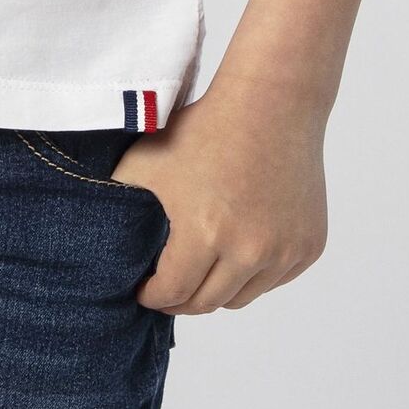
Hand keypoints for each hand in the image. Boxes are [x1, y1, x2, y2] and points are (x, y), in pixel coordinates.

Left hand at [109, 75, 328, 315]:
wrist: (271, 104)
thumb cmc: (205, 130)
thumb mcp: (147, 160)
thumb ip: (119, 201)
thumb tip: (100, 242)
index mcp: (205, 233)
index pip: (172, 294)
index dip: (151, 295)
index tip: (143, 288)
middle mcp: (249, 251)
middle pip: (206, 304)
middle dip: (181, 299)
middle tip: (169, 284)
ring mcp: (284, 252)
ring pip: (241, 297)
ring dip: (219, 287)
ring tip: (204, 260)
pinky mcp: (308, 247)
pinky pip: (272, 279)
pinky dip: (253, 271)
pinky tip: (240, 240)